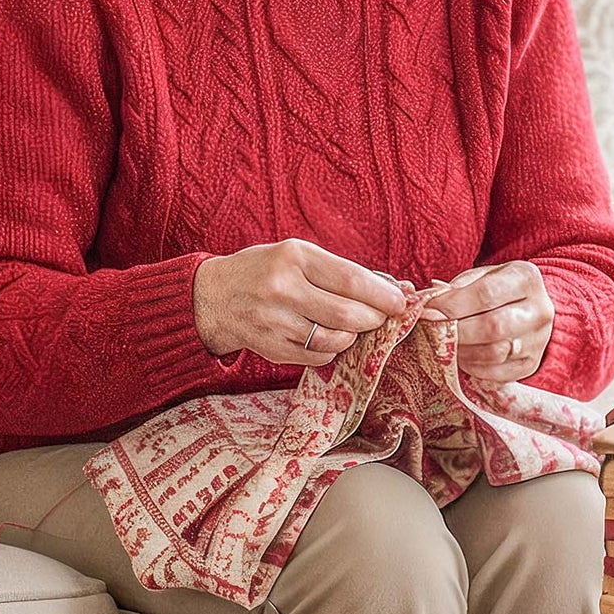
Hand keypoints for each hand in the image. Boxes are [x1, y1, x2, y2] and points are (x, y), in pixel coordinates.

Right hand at [193, 240, 406, 366]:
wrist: (211, 297)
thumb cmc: (266, 271)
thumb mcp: (300, 256)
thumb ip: (346, 271)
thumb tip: (397, 288)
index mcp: (294, 257)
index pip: (351, 280)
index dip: (383, 295)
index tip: (401, 303)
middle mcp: (282, 288)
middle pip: (347, 315)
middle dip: (374, 319)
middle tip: (380, 318)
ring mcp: (274, 321)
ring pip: (335, 340)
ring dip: (353, 336)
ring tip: (352, 326)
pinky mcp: (270, 348)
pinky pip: (317, 357)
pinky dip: (332, 349)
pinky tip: (326, 337)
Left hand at [422, 261, 553, 381]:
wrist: (528, 309)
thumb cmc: (497, 290)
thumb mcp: (481, 276)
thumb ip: (457, 287)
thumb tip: (430, 303)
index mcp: (526, 278)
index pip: (486, 294)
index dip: (452, 305)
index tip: (428, 310)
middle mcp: (539, 310)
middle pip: (492, 326)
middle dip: (456, 330)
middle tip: (433, 330)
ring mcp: (539, 340)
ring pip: (494, 353)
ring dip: (462, 351)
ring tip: (446, 344)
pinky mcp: (531, 364)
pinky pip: (496, 373)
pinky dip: (473, 367)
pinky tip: (462, 356)